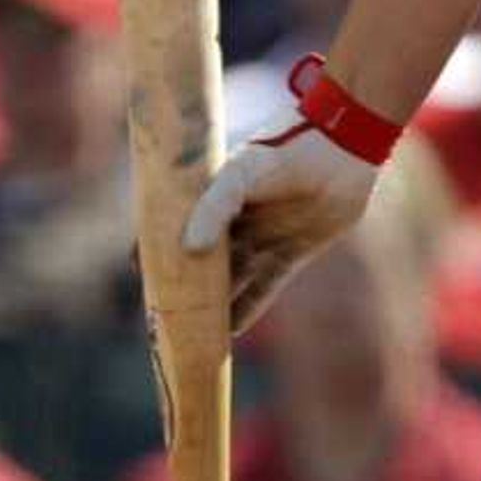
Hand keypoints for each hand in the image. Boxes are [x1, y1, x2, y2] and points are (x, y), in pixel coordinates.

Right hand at [182, 56, 394, 337]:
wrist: (343, 148)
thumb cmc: (286, 151)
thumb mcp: (242, 174)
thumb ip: (214, 209)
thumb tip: (188, 250)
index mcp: (217, 192)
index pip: (178, 224)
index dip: (157, 246)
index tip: (137, 270)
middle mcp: (238, 217)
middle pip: (204, 259)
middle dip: (185, 284)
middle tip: (162, 311)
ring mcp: (265, 235)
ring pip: (233, 278)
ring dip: (215, 304)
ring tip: (192, 332)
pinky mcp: (293, 251)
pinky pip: (267, 287)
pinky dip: (250, 308)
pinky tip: (233, 333)